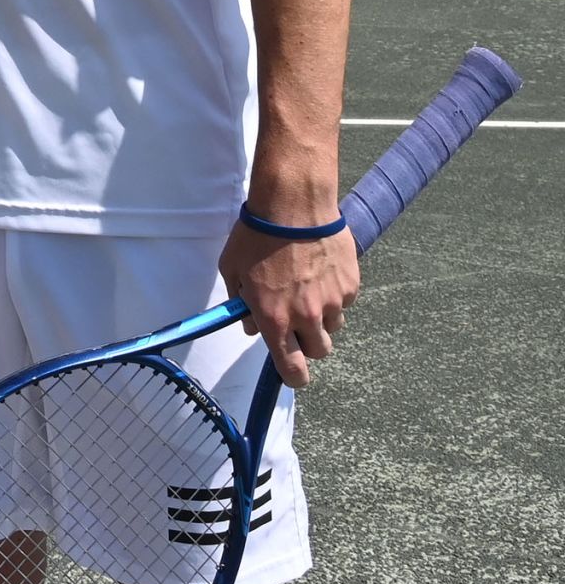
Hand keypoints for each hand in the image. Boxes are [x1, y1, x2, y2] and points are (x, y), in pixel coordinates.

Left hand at [217, 216, 359, 388]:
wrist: (294, 206)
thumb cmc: (255, 236)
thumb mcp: (232, 270)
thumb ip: (241, 304)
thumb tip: (250, 326)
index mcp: (274, 319)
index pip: (292, 370)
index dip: (293, 376)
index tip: (291, 372)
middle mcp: (307, 317)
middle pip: (318, 351)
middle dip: (307, 342)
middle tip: (296, 320)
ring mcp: (333, 302)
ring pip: (333, 327)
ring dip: (322, 318)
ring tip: (307, 289)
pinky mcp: (351, 286)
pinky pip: (344, 302)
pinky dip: (334, 295)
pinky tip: (320, 271)